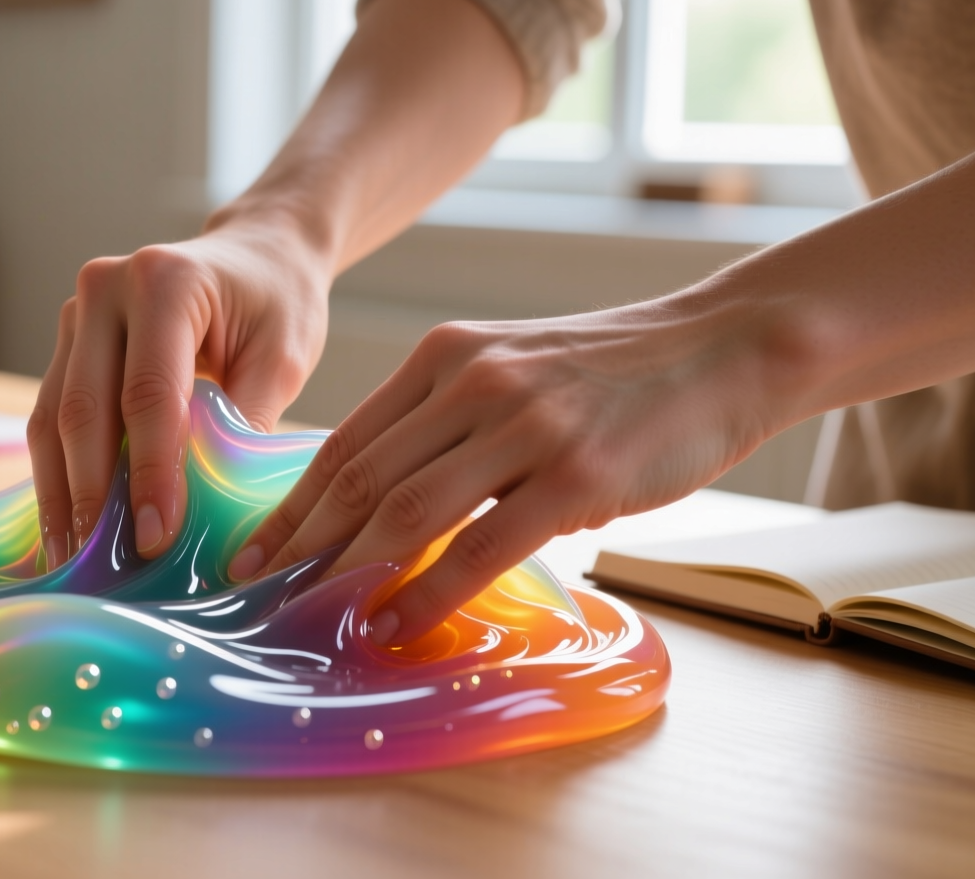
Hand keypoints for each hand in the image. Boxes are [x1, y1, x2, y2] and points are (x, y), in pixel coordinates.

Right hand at [28, 219, 331, 570]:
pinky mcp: (65, 343)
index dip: (149, 471)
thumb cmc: (276, 303)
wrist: (254, 255)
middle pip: (85, 407)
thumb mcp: (282, 357)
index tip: (156, 537)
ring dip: (61, 492)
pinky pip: (50, 415)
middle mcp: (105, 290)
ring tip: (71, 558)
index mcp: (165, 282)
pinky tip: (66, 524)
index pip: (149, 393)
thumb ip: (246, 424)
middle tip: (104, 562)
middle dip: (93, 493)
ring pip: (52, 416)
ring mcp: (75, 314)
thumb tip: (214, 515)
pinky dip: (58, 473)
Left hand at [226, 302, 801, 645]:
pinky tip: (393, 625)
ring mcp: (522, 426)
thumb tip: (382, 499)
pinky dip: (425, 593)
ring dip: (347, 574)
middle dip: (299, 545)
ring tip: (309, 618)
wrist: (721, 349)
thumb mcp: (510, 369)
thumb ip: (445, 419)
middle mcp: (471, 383)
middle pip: (360, 478)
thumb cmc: (612, 374)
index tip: (253, 551)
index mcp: (444, 357)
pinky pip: (478, 547)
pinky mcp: (572, 475)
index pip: (345, 440)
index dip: (292, 504)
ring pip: (406, 511)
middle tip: (257, 595)